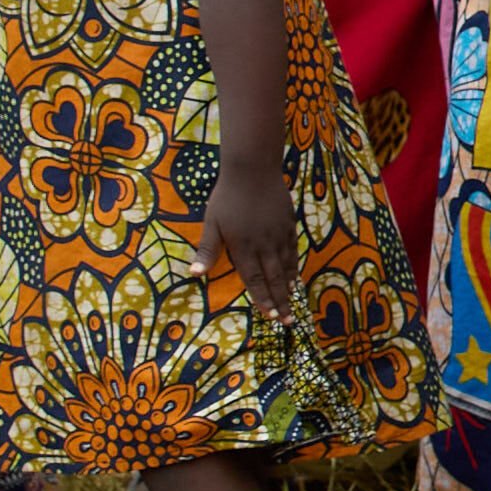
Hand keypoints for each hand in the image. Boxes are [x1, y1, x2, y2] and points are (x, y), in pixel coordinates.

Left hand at [204, 153, 299, 315]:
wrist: (252, 170)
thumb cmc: (226, 196)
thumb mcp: (211, 223)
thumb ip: (207, 251)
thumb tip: (194, 274)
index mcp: (243, 247)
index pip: (254, 279)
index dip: (262, 298)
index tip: (269, 315)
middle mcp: (264, 245)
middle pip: (274, 278)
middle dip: (280, 301)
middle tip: (286, 321)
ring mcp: (279, 235)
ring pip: (286, 267)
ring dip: (289, 287)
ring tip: (293, 303)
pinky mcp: (288, 224)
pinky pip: (293, 251)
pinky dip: (295, 266)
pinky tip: (296, 275)